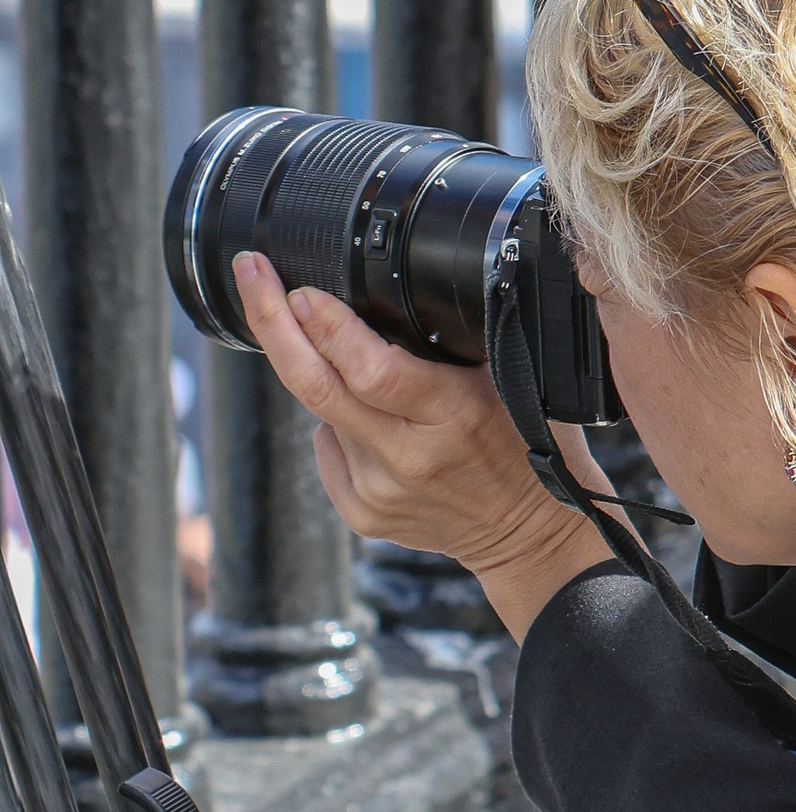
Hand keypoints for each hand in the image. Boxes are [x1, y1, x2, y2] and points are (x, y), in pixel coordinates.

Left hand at [232, 251, 609, 643]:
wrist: (528, 536)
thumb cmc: (521, 446)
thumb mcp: (509, 379)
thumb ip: (452, 341)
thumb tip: (378, 290)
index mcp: (453, 415)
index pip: (369, 368)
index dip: (325, 324)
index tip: (300, 289)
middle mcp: (410, 456)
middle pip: (315, 385)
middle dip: (271, 322)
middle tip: (253, 275)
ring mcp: (381, 491)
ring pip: (321, 411)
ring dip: (327, 379)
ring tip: (371, 379)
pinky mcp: (364, 514)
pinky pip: (326, 448)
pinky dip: (337, 426)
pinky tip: (376, 430)